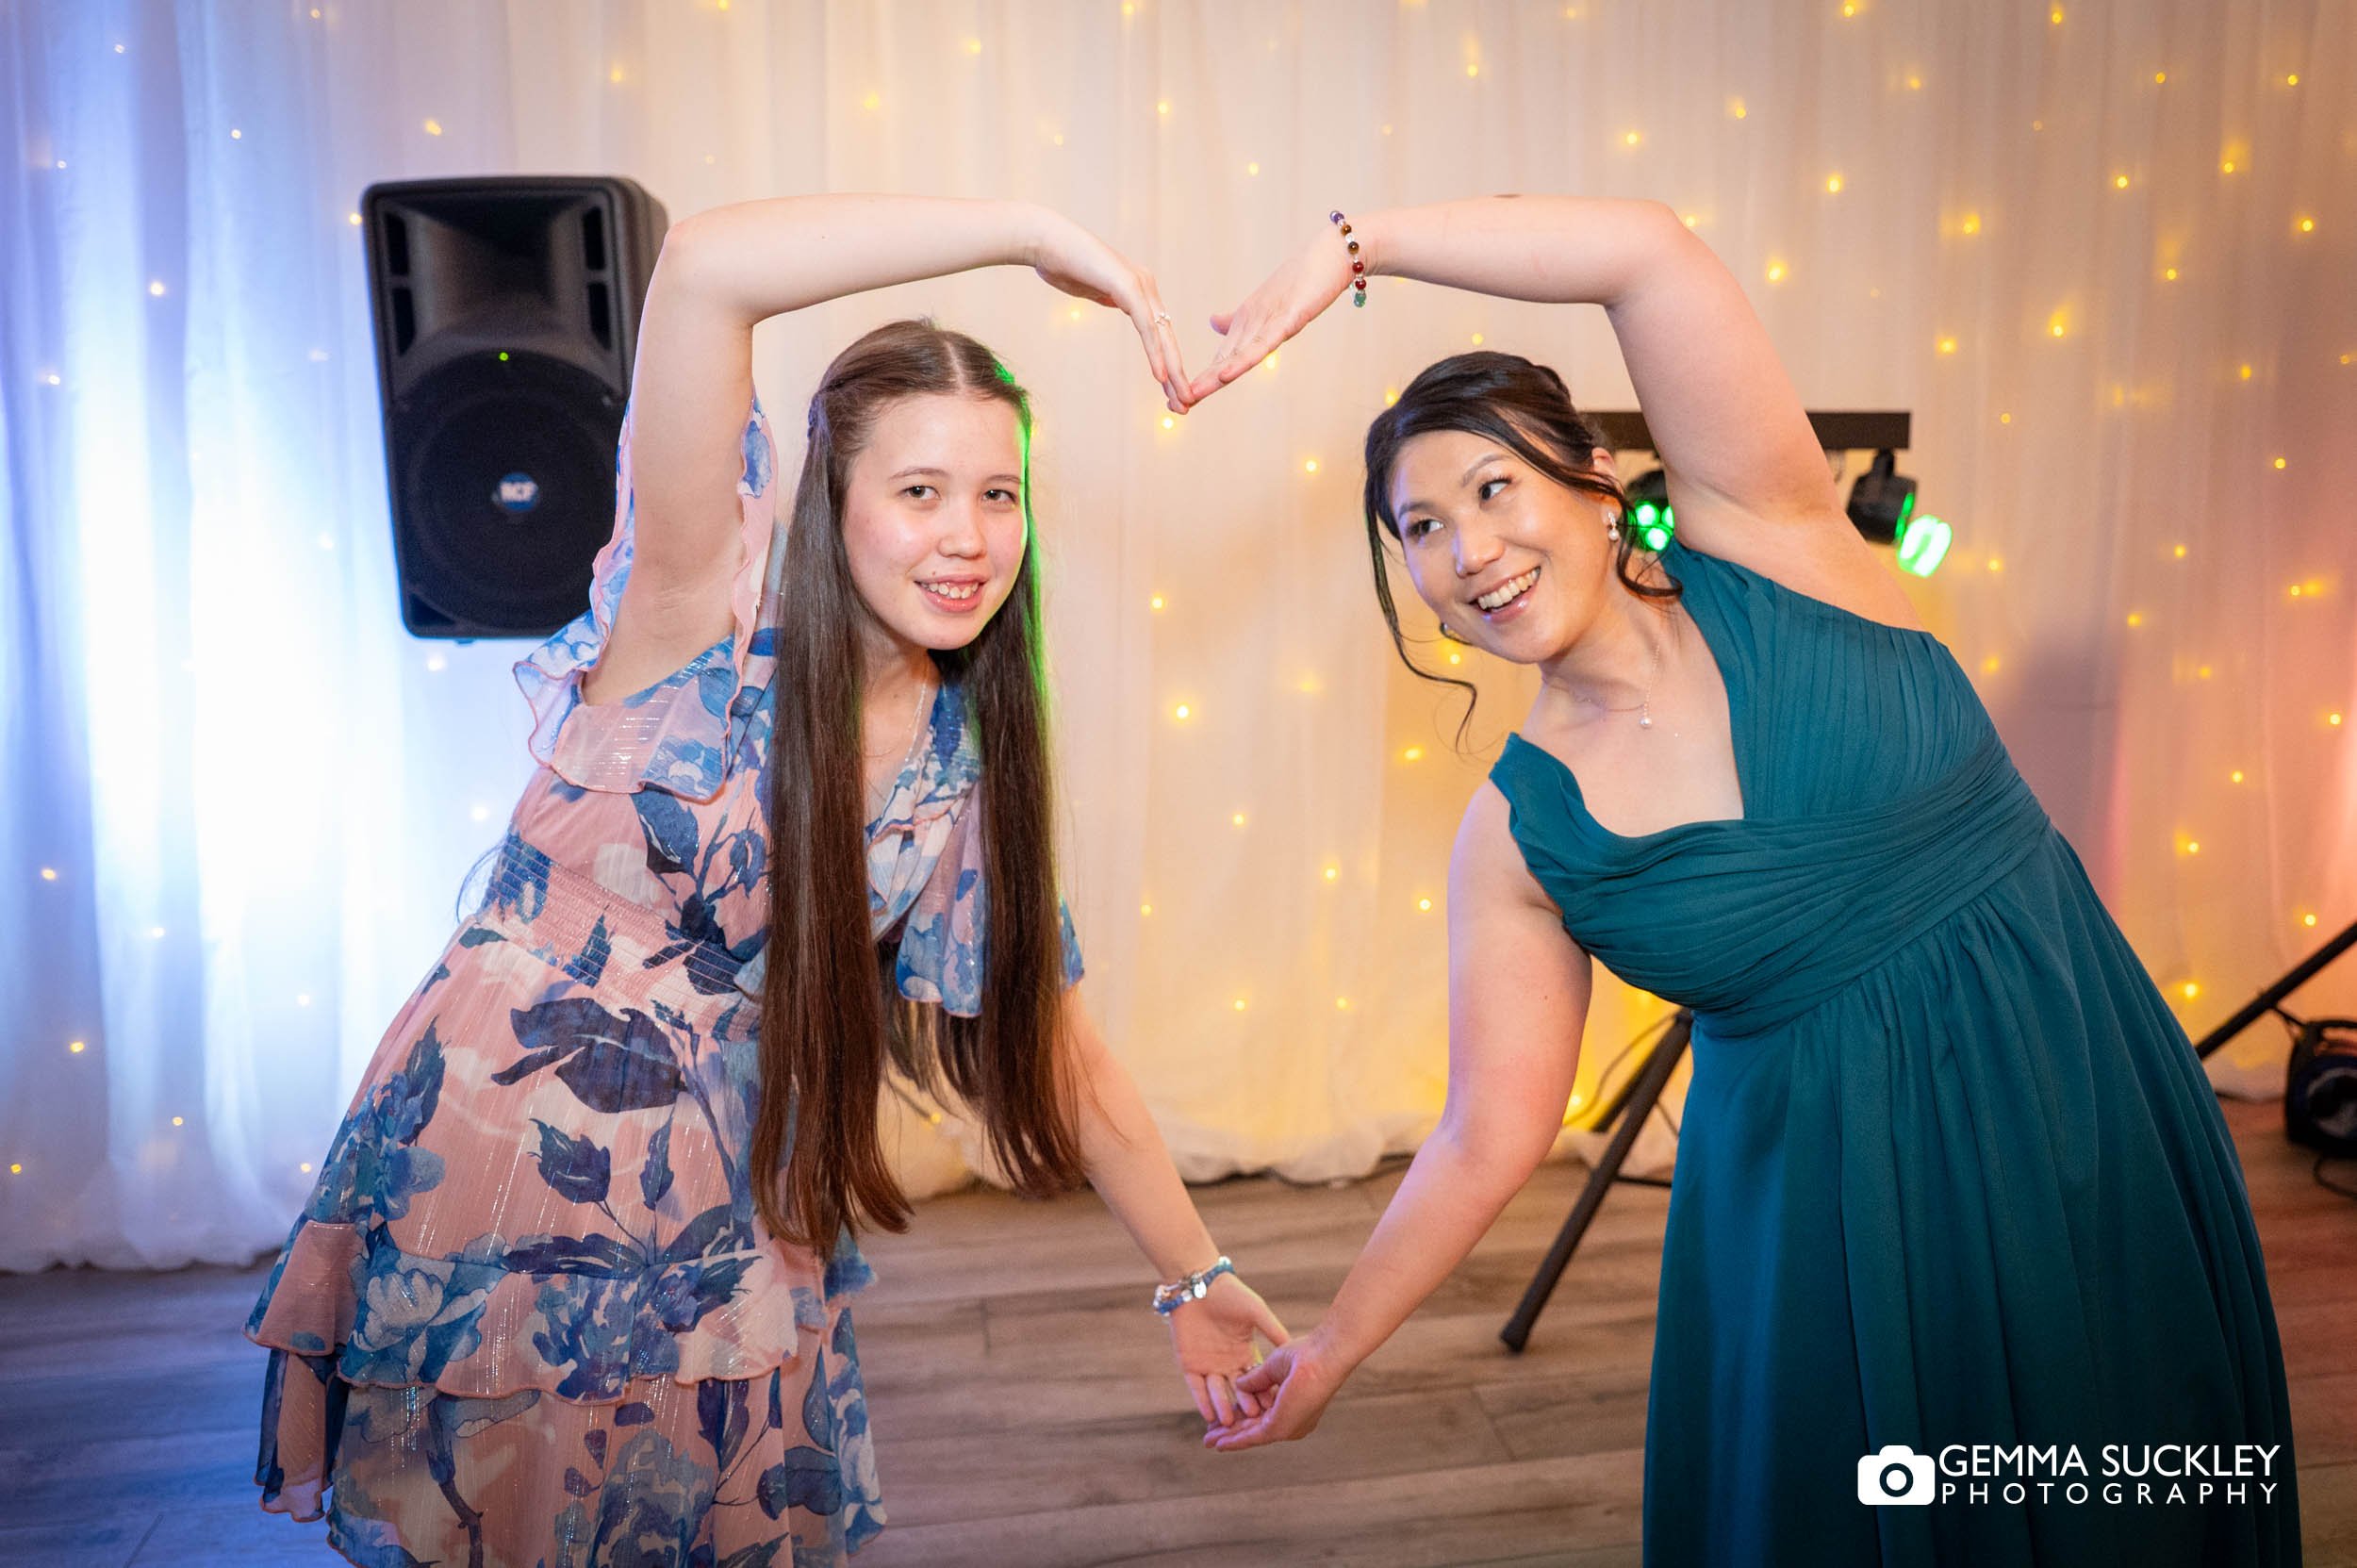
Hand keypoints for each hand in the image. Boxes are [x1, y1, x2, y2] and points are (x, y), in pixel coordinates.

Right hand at [1025, 207, 1190, 413]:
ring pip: (1162, 335)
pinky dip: (1155, 352)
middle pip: (1167, 338)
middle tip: (1187, 404)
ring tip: (1182, 398)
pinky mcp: (1126, 286)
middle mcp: (1145, 286)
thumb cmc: (1061, 262)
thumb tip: (1115, 303)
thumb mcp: (1091, 288)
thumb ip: (1108, 296)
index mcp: (1139, 289)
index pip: (1159, 334)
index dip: (1167, 365)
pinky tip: (1161, 375)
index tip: (1172, 393)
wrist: (1043, 240)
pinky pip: (1145, 326)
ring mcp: (1139, 285)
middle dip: (1177, 374)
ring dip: (1173, 370)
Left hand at [1166, 1271, 1288, 1428]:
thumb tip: (1294, 1348)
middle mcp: (1228, 1364)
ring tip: (1231, 1422)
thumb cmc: (1230, 1294)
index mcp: (1245, 1353)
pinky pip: (1197, 1387)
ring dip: (1224, 1407)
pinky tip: (1209, 1415)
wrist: (1199, 1284)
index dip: (1263, 1392)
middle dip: (1246, 1405)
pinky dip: (1202, 1401)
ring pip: (1218, 1392)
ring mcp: (1209, 1366)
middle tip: (1254, 1420)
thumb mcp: (1257, 1312)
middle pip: (1239, 1390)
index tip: (1273, 1407)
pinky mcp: (1189, 1365)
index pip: (1257, 1379)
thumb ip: (1273, 1330)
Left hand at [1184, 220, 1355, 404]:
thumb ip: (1243, 317)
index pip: (1222, 359)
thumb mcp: (1271, 306)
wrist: (1332, 254)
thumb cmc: (1307, 279)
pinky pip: (1262, 344)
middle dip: (1201, 384)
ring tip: (1192, 394)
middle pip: (1223, 361)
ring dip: (1213, 377)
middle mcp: (1252, 324)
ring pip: (1236, 354)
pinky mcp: (1287, 319)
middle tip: (1176, 405)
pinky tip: (1225, 373)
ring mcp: (1269, 322)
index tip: (1181, 401)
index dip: (1203, 381)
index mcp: (1248, 324)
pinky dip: (1243, 359)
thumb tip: (1215, 323)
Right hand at [1203, 1325, 1347, 1450]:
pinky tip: (1220, 1442)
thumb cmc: (1307, 1356)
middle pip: (1254, 1429)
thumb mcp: (1273, 1368)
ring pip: (1251, 1435)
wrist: (1322, 1356)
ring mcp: (1288, 1427)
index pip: (1262, 1414)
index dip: (1241, 1416)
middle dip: (1231, 1432)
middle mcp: (1293, 1422)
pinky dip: (1234, 1440)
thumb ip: (1256, 1380)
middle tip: (1210, 1436)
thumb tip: (1238, 1385)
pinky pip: (1252, 1437)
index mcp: (1295, 1407)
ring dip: (1229, 1439)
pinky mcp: (1280, 1427)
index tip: (1223, 1416)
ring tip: (1208, 1441)